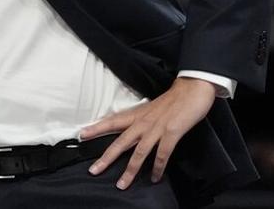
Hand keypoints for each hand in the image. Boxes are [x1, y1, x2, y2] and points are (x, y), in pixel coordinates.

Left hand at [80, 77, 215, 188]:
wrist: (192, 89)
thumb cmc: (173, 99)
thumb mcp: (151, 108)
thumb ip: (142, 120)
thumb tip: (134, 132)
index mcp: (137, 115)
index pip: (112, 121)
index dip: (97, 128)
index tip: (82, 134)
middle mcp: (143, 123)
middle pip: (120, 142)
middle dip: (106, 158)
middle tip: (94, 170)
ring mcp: (157, 129)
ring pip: (139, 153)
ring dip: (130, 170)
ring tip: (122, 184)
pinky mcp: (171, 133)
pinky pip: (162, 155)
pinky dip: (157, 168)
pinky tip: (154, 177)